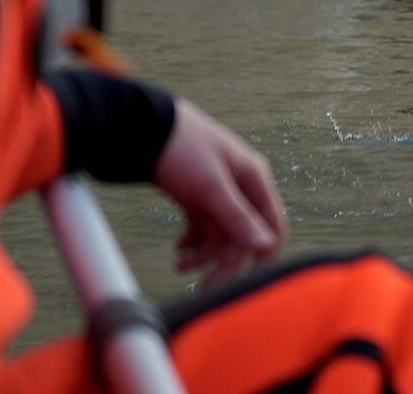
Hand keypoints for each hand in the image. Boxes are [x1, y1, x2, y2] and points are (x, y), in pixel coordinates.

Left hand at [153, 99, 286, 286]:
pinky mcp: (196, 196)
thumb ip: (237, 216)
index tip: (248, 281)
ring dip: (204, 254)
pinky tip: (179, 248)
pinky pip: (202, 227)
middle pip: (242, 235)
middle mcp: (240, 188)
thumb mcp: (210, 186)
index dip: (264, 253)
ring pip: (220, 234)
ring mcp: (217, 193)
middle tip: (204, 286)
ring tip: (180, 264)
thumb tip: (265, 246)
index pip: (272, 225)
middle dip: (225, 261)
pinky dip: (192, 242)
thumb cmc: (183, 149)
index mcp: (254, 180)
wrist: (141, 126)